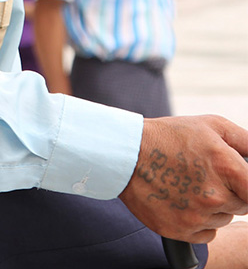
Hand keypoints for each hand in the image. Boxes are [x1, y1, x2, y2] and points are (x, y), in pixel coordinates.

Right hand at [118, 115, 247, 242]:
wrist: (124, 154)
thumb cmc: (167, 137)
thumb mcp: (210, 125)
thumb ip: (246, 141)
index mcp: (225, 166)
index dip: (247, 186)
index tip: (238, 182)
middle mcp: (214, 195)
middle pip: (242, 205)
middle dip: (229, 192)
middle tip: (204, 176)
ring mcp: (196, 215)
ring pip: (223, 219)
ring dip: (212, 207)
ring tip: (187, 186)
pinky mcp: (180, 230)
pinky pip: (206, 233)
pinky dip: (198, 221)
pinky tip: (180, 201)